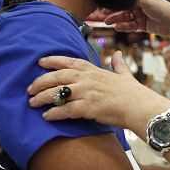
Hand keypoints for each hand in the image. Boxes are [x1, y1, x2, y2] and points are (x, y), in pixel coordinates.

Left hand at [29, 51, 169, 128]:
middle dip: (41, 82)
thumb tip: (118, 53)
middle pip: (57, 77)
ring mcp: (86, 92)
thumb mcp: (124, 74)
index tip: (40, 62)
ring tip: (32, 103)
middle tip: (30, 88)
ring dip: (42, 98)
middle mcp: (87, 78)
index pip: (68, 61)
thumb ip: (118, 64)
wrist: (139, 106)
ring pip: (57, 93)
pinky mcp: (87, 107)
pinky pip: (65, 110)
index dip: (52, 61)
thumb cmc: (133, 92)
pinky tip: (46, 116)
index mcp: (93, 69)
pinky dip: (54, 113)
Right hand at [103, 0, 169, 36]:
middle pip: (122, 7)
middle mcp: (139, 4)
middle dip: (113, 11)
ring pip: (124, 17)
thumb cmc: (162, 9)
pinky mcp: (141, 25)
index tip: (105, 2)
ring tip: (108, 22)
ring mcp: (140, 15)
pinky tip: (118, 27)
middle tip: (102, 14)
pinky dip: (124, 27)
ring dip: (116, 19)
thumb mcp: (147, 1)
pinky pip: (130, 26)